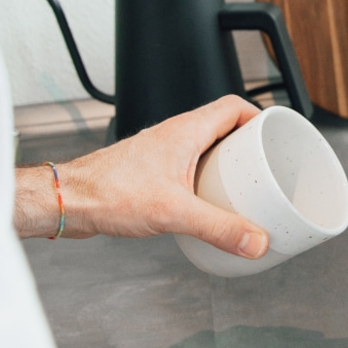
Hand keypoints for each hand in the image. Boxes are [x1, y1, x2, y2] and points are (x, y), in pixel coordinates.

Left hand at [15, 97, 269, 258]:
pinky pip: (192, 169)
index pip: (233, 107)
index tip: (277, 137)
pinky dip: (207, 182)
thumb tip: (255, 241)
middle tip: (266, 170)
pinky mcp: (153, 173)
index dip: (260, 117)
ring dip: (229, 166)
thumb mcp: (173, 212)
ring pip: (208, 149)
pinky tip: (209, 207)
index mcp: (186, 130)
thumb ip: (218, 228)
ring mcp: (163, 153)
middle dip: (250, 147)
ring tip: (244, 192)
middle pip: (225, 128)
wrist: (69, 201)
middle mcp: (175, 136)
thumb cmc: (107, 192)